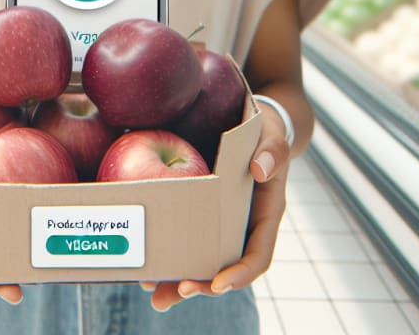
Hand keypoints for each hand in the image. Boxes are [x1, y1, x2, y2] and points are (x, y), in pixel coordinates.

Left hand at [139, 106, 288, 310]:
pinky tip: (146, 266)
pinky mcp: (199, 213)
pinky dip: (168, 255)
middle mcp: (241, 227)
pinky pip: (185, 240)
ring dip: (179, 280)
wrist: (250, 126)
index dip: (240, 274)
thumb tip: (261, 169)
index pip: (257, 255)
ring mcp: (219, 223)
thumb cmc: (263, 132)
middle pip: (224, 268)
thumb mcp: (272, 136)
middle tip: (175, 292)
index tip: (218, 283)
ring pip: (201, 261)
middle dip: (201, 285)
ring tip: (153, 291)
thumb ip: (271, 151)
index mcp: (264, 215)